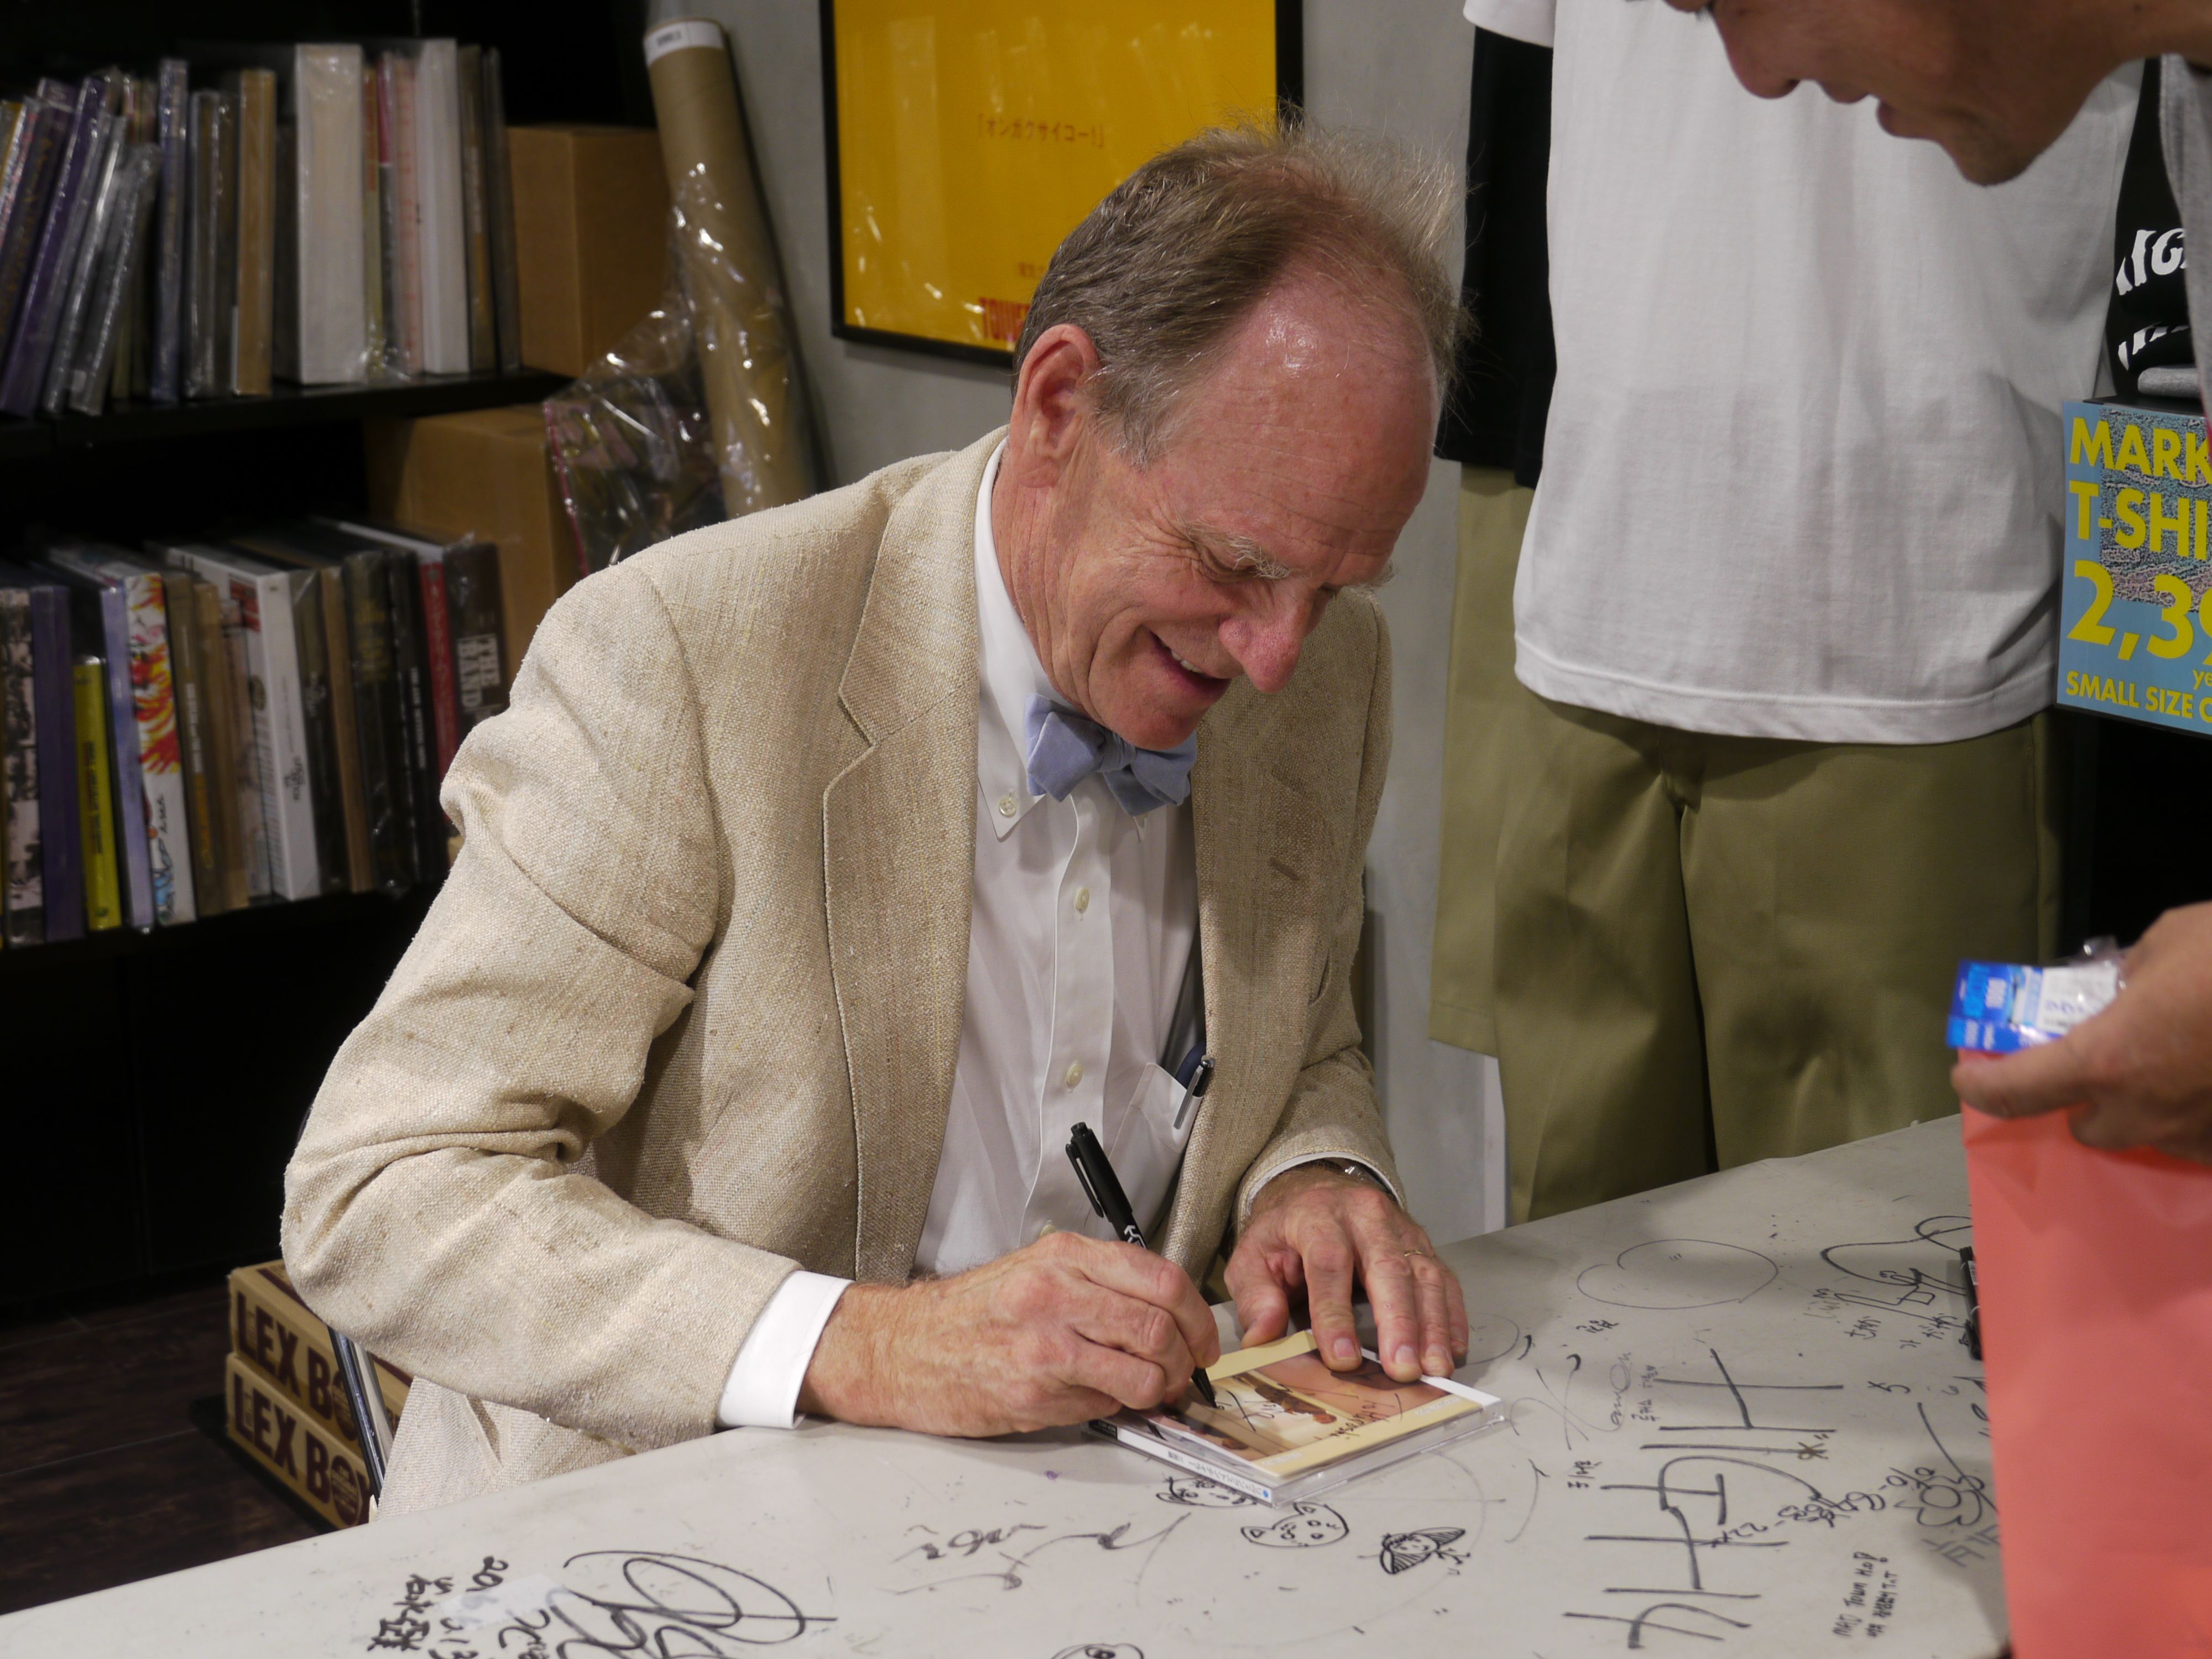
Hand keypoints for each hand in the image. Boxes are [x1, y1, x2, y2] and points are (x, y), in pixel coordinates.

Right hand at [795, 1231, 1219, 1435]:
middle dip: (1188, 1357)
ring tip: (1153, 1391)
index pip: (1161, 1278)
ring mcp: (1045, 1341)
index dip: (1198, 1316)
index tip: (1203, 1338)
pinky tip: (1106, 1401)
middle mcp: (1057, 1290)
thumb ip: (1099, 1288)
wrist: (903, 1348)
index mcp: (1064, 1255)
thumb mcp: (1036, 1272)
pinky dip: (1121, 1407)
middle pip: (1162, 1324)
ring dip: (1163, 1387)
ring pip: (1145, 1368)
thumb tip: (1166, 1324)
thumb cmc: (971, 1314)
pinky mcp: (1034, 1388)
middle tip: (1185, 1372)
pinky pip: (1108, 1403)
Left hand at [1226, 1164, 1468, 1383]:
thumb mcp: (1252, 1258)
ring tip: (1432, 1368)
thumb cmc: (1284, 1236)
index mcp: (1316, 1216)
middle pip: (1387, 1267)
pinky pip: (1445, 1279)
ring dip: (1431, 1325)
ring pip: (1423, 1275)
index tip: (1341, 1358)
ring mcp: (1401, 1229)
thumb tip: (1262, 1337)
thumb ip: (1255, 1297)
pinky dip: (1450, 1316)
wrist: (1315, 1191)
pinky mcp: (1423, 1245)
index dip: (1334, 1313)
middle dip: (1397, 1322)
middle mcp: (1365, 1216)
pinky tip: (1450, 1349)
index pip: (1329, 1263)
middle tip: (1401, 1368)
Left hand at [1953, 902, 2211, 1163]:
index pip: (2015, 1090)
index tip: (1968, 1075)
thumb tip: (2124, 982)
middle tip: (2093, 1064)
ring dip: (2144, 1111)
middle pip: (2086, 1127)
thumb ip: (2130, 972)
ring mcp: (2201, 1135)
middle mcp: (2146, 1111)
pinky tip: (2207, 1080)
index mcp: (2106, 1061)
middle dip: (2083, 1099)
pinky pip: (2203, 1138)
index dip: (1982, 1085)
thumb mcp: (2169, 942)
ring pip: (2150, 1137)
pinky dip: (2198, 1115)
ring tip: (2169, 1066)